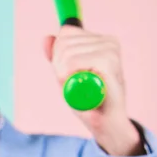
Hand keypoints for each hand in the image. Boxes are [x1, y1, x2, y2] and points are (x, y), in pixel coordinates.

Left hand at [44, 25, 143, 155]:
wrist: (107, 123)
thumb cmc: (88, 100)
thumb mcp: (67, 75)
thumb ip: (57, 56)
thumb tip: (46, 38)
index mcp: (101, 40)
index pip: (65, 33)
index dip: (58, 56)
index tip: (69, 75)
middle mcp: (108, 41)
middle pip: (63, 43)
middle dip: (59, 67)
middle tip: (74, 85)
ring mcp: (110, 49)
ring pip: (66, 53)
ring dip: (64, 75)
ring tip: (81, 88)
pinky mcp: (108, 60)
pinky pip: (72, 61)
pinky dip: (69, 77)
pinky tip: (82, 88)